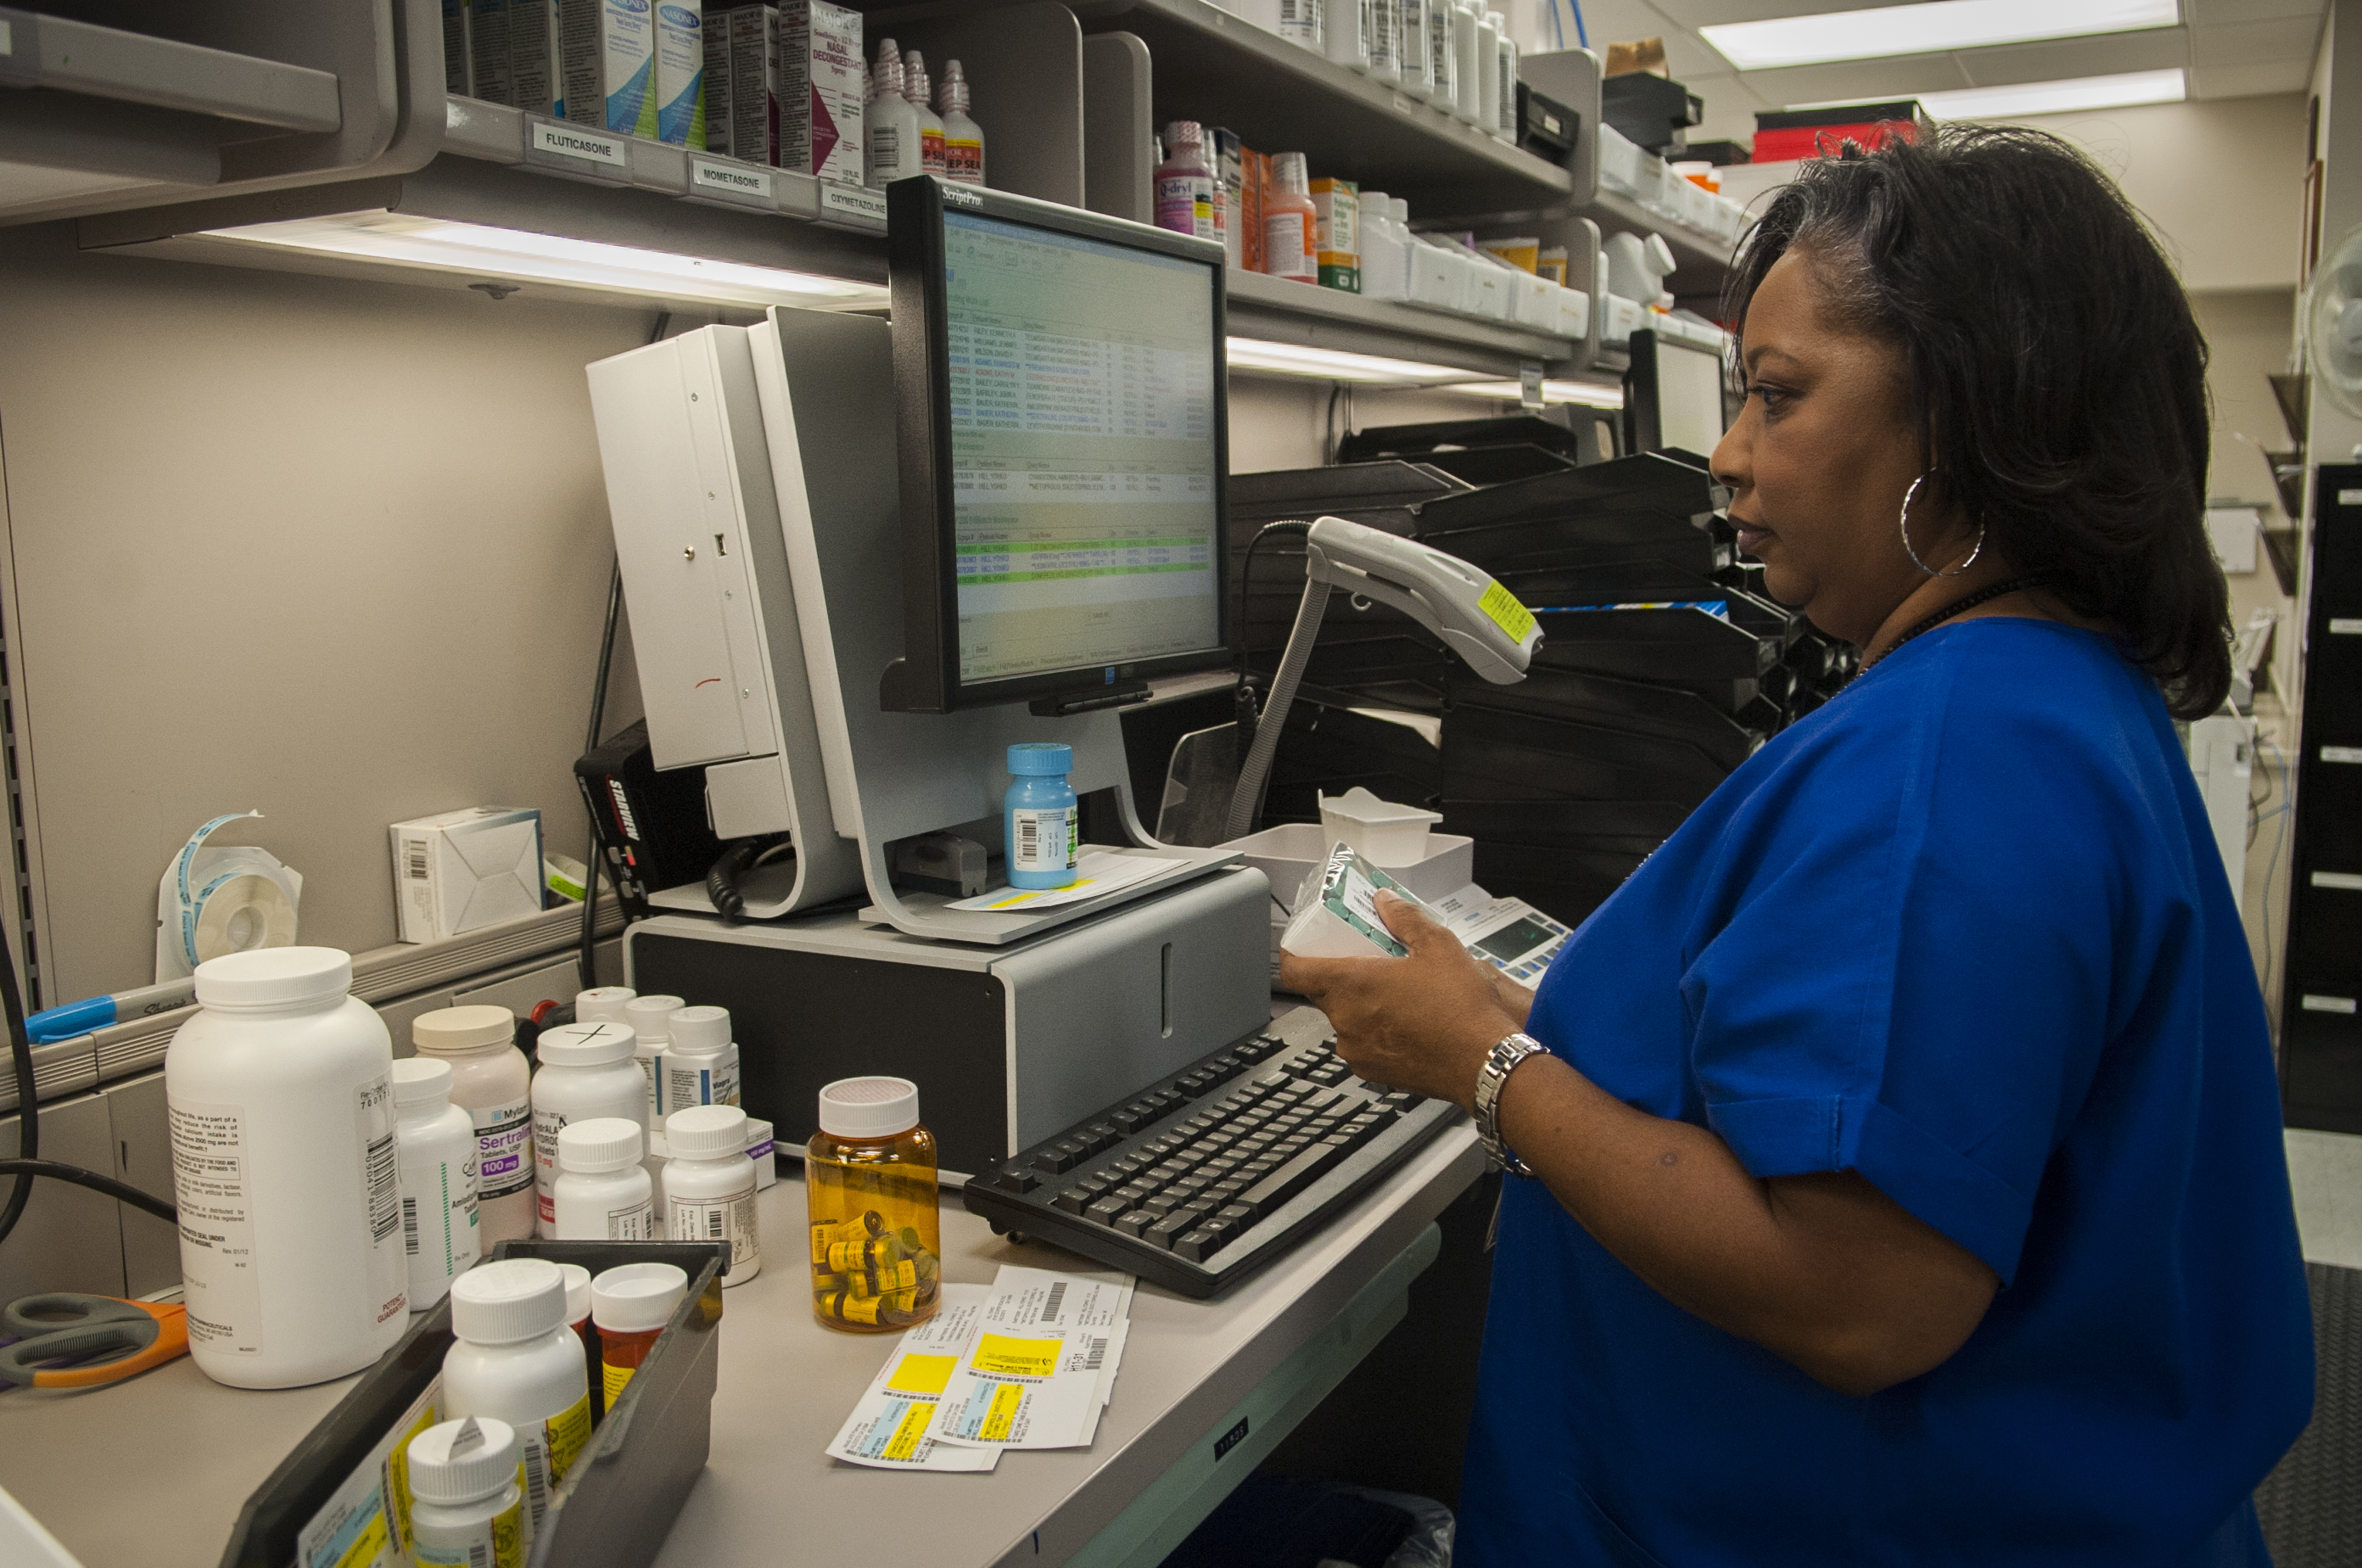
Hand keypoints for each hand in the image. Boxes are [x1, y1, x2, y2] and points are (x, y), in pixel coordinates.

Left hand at [1276, 891, 1522, 1110]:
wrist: (1484, 1063)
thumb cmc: (1461, 1008)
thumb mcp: (1438, 945)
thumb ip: (1404, 918)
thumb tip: (1385, 902)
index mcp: (1351, 985)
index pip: (1294, 971)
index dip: (1293, 956)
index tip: (1304, 948)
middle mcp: (1345, 1021)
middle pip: (1322, 994)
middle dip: (1340, 978)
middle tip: (1367, 965)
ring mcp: (1356, 1050)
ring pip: (1344, 1021)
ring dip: (1359, 1008)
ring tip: (1395, 997)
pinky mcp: (1373, 1072)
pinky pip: (1361, 1045)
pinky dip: (1374, 1033)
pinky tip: (1405, 1024)